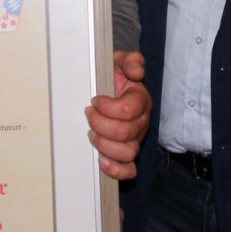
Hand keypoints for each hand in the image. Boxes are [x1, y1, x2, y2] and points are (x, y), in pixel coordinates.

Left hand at [85, 49, 149, 179]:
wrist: (107, 89)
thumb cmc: (112, 77)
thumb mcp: (119, 61)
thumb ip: (130, 61)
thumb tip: (137, 72)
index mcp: (141, 100)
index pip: (128, 110)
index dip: (107, 107)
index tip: (95, 100)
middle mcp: (141, 122)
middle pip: (125, 132)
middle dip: (100, 123)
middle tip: (88, 113)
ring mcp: (135, 140)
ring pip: (127, 153)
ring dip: (104, 144)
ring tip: (91, 133)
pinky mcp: (127, 155)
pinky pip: (129, 170)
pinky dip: (116, 169)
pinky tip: (101, 160)